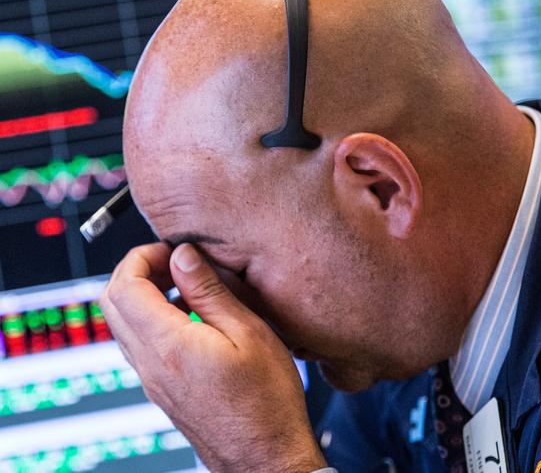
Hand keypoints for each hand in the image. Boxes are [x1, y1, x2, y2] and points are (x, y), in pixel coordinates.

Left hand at [100, 242, 325, 472]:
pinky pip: (141, 344)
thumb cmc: (266, 401)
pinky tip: (195, 319)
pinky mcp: (162, 390)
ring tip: (188, 287)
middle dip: (137, 271)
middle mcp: (150, 364)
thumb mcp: (250, 332)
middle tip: (173, 262)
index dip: (142, 256)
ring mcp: (153, 380)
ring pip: (123, 324)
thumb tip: (183, 256)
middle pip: (112, 303)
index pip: (124, 285)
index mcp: (168, 344)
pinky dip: (155, 319)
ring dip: (145, 295)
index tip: (171, 249)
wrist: (265, 457)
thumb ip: (211, 291)